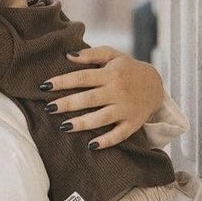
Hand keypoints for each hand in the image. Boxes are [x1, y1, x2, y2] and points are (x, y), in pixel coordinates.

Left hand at [40, 46, 166, 148]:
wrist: (156, 85)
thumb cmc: (127, 69)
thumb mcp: (113, 55)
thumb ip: (91, 55)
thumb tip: (68, 56)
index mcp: (111, 74)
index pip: (83, 77)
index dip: (63, 82)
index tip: (45, 86)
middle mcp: (118, 91)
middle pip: (89, 98)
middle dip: (68, 104)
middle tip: (48, 108)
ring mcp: (126, 109)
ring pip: (102, 118)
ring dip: (83, 123)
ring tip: (63, 127)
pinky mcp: (132, 124)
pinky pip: (119, 135)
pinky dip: (106, 141)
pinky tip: (91, 145)